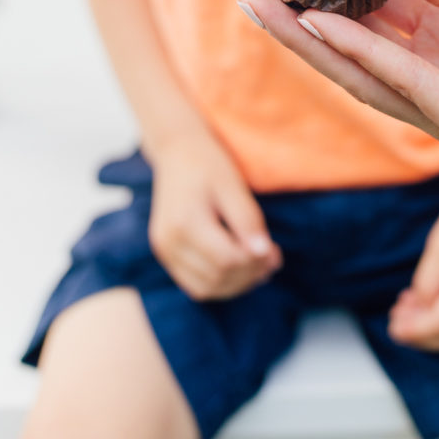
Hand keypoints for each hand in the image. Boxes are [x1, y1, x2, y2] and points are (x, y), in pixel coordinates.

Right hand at [149, 128, 282, 300]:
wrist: (177, 150)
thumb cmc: (208, 163)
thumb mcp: (233, 185)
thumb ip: (248, 220)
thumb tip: (264, 255)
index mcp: (184, 221)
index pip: (226, 260)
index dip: (255, 261)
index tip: (275, 251)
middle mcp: (168, 241)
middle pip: (216, 277)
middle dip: (248, 274)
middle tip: (272, 260)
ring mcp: (163, 250)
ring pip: (204, 288)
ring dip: (235, 284)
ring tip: (258, 267)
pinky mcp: (165, 253)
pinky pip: (193, 283)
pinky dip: (218, 283)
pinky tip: (238, 269)